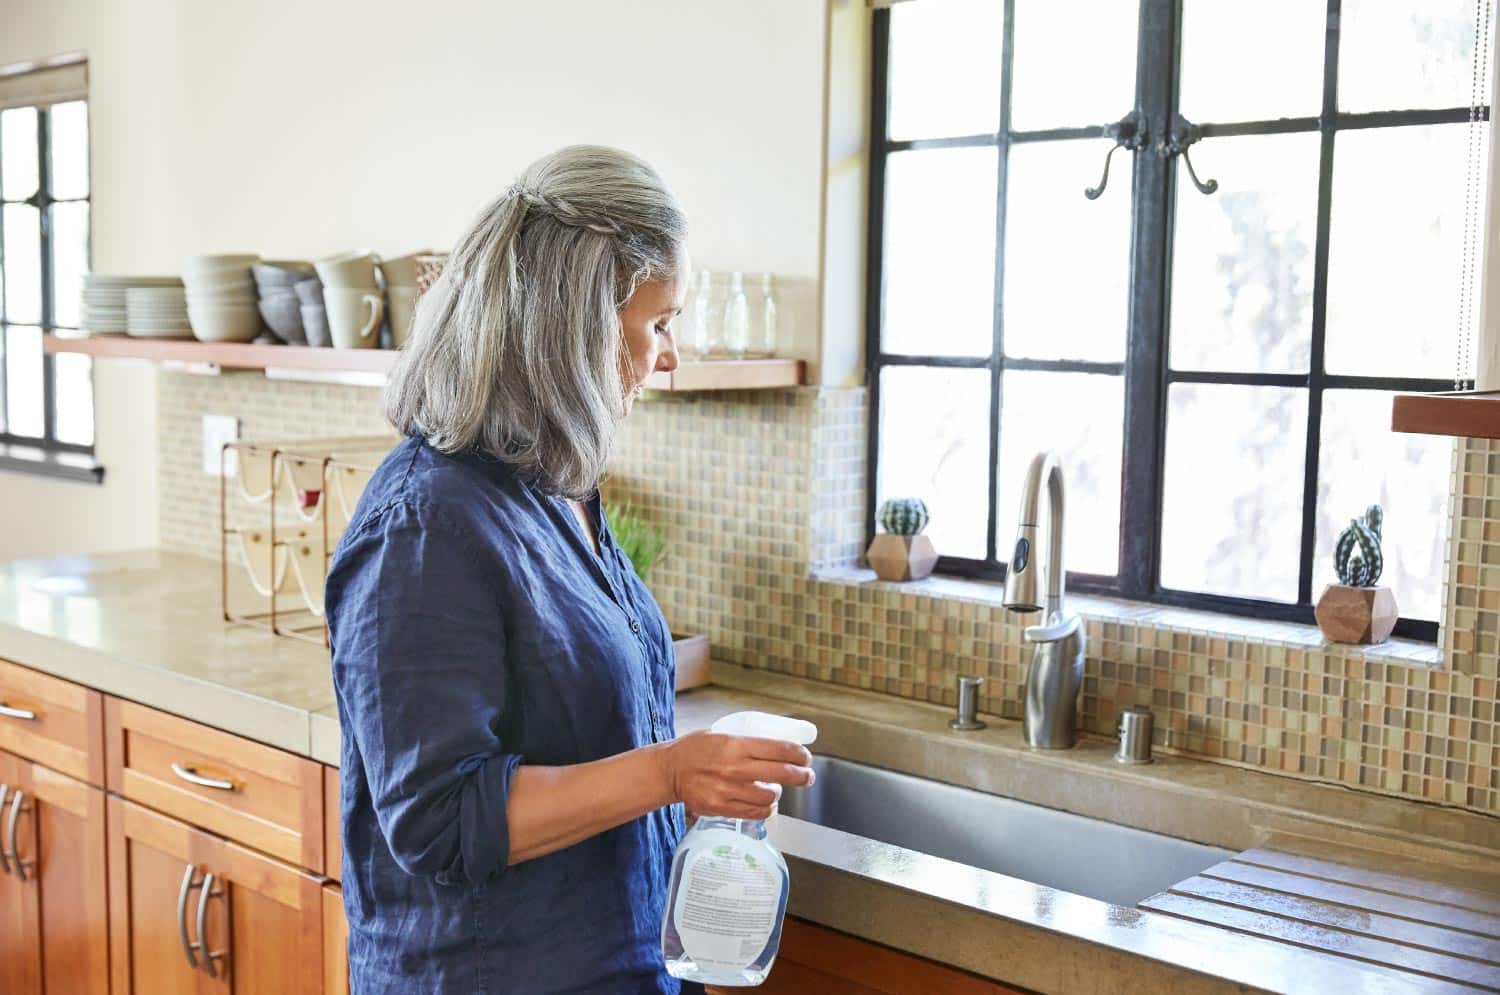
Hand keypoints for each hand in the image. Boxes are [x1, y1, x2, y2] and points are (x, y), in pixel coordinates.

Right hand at [661, 731, 814, 820]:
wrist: (670, 771)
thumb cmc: (695, 750)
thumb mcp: (722, 734)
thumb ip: (747, 742)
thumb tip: (777, 747)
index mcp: (736, 744)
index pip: (779, 749)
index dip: (798, 754)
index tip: (806, 757)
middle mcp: (734, 768)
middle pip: (781, 773)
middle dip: (801, 775)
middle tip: (807, 776)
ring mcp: (728, 790)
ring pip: (771, 796)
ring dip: (778, 793)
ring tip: (776, 789)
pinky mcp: (722, 808)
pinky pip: (755, 812)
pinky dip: (765, 808)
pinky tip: (765, 802)